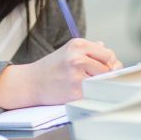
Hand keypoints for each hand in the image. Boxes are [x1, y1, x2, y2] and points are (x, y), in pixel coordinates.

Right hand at [0, 39, 121, 108]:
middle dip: (106, 74)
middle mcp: (78, 58)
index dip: (110, 62)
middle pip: (109, 68)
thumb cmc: (51, 67)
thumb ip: (89, 50)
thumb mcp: (68, 51)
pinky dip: (91, 94)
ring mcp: (77, 76)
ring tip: (86, 84)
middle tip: (95, 78)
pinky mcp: (75, 92)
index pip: (108, 54)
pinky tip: (81, 92)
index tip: (105, 68)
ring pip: (103, 81)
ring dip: (98, 84)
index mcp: (78, 45)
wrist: (30, 83)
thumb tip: (107, 51)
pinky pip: (94, 93)